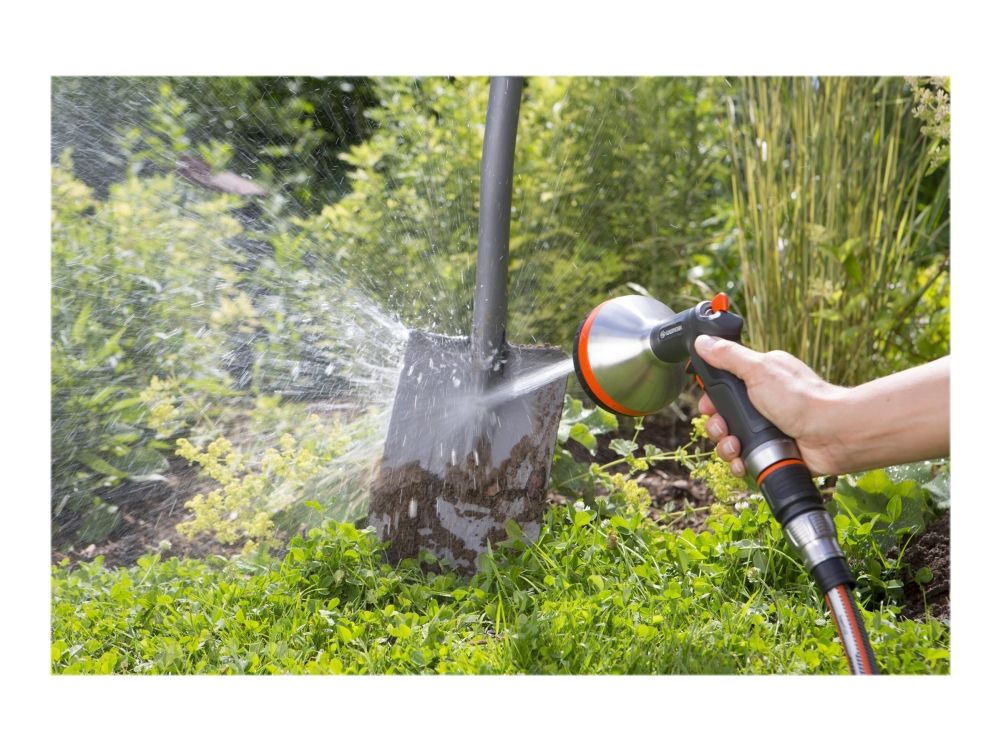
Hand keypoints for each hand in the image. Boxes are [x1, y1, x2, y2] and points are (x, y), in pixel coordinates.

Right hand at [693, 335, 846, 476]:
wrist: (832, 435)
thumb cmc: (801, 398)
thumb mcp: (759, 370)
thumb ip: (729, 356)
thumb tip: (703, 341)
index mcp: (760, 379)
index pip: (724, 389)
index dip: (711, 398)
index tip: (708, 404)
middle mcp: (762, 404)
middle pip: (722, 417)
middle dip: (716, 425)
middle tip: (723, 427)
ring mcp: (766, 429)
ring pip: (730, 440)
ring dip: (725, 446)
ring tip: (735, 447)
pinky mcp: (771, 451)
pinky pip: (744, 460)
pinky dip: (739, 463)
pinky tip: (742, 462)